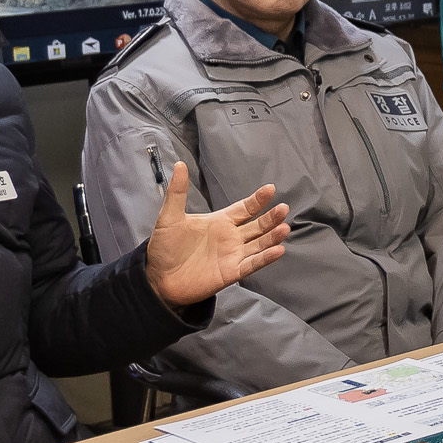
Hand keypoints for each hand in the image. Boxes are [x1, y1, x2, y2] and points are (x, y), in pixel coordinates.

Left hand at [143, 161, 287, 310]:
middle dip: (271, 218)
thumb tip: (180, 164)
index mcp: (220, 221)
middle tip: (283, 208)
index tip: (270, 189)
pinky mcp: (231, 273)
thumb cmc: (164, 247)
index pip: (245, 208)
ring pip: (259, 244)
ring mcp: (233, 255)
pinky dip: (265, 258)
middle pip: (257, 226)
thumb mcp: (169, 216)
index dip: (258, 200)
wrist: (158, 278)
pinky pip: (252, 264)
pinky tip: (278, 250)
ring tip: (284, 228)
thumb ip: (177, 192)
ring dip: (272, 237)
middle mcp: (231, 237)